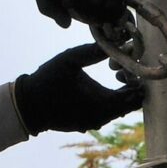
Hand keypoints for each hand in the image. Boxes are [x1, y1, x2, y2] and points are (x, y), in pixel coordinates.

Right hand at [12, 42, 143, 134]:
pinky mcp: (86, 125)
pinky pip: (106, 114)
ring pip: (118, 111)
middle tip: (125, 72)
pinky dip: (109, 103)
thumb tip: (116, 43)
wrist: (28, 105)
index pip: (134, 97)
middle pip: (129, 106)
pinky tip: (99, 91)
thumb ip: (93, 51)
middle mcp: (102, 117)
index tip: (133, 68)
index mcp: (103, 102)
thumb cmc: (48, 80)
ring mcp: (94, 123)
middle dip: (131, 89)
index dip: (138, 82)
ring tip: (116, 78)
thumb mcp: (69, 59)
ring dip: (120, 96)